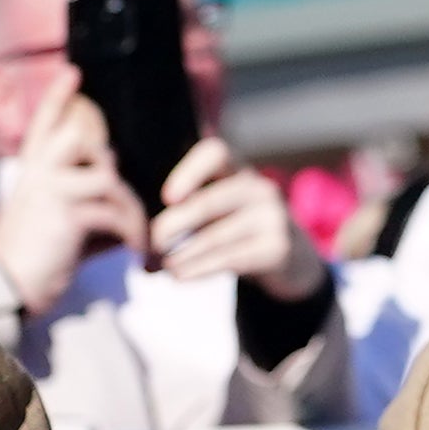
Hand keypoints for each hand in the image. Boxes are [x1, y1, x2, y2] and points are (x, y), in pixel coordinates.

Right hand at [0, 70, 142, 314]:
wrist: (8, 291)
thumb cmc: (35, 263)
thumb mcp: (59, 226)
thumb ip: (87, 208)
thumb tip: (124, 210)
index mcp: (32, 175)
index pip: (44, 127)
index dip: (58, 99)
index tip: (74, 71)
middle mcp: (38, 175)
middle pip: (79, 140)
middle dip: (105, 163)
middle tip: (116, 196)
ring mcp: (51, 189)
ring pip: (109, 181)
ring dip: (132, 212)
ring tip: (140, 242)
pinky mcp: (68, 211)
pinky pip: (117, 212)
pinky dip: (134, 233)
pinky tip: (137, 252)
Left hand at [152, 135, 323, 300]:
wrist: (291, 257)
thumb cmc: (238, 230)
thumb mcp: (219, 211)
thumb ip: (185, 214)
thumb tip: (138, 243)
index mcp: (238, 170)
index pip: (216, 153)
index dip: (190, 171)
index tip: (167, 198)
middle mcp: (259, 188)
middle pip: (208, 201)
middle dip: (172, 225)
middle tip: (152, 244)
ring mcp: (272, 217)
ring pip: (215, 236)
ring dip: (182, 255)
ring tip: (163, 266)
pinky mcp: (277, 248)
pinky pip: (230, 258)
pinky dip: (200, 269)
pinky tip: (181, 276)